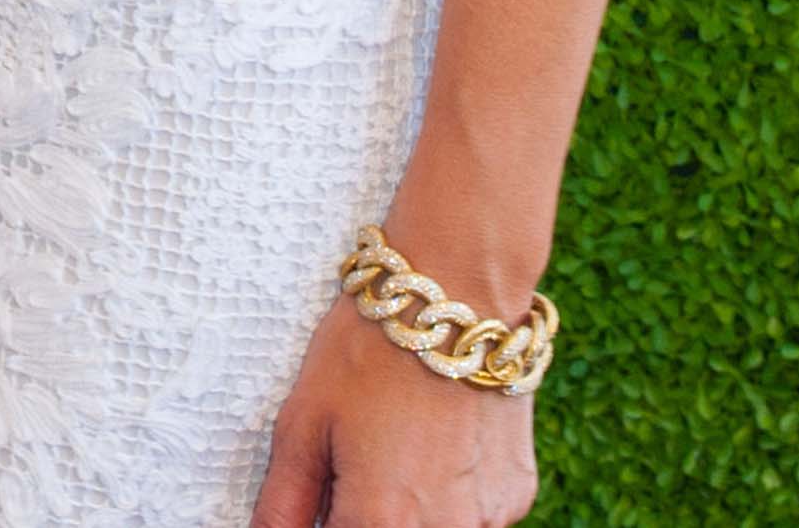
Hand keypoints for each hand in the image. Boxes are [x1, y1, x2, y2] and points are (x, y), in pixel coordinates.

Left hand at [249, 296, 535, 527]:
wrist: (458, 295)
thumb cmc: (371, 350)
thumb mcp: (303, 425)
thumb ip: (283, 505)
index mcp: (382, 521)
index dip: (324, 525)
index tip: (320, 502)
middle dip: (362, 517)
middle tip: (353, 467)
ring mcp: (488, 518)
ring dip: (403, 512)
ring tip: (392, 451)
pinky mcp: (515, 497)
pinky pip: (470, 517)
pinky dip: (444, 498)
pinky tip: (431, 445)